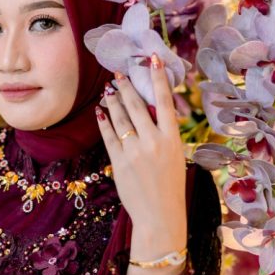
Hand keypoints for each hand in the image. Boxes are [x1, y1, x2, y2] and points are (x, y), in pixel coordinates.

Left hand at [96, 54, 187, 261]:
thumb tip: (147, 112)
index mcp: (172, 138)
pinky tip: (100, 111)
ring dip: (113, 100)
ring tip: (109, 89)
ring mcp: (134, 151)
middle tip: (119, 72)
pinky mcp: (119, 162)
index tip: (152, 59)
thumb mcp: (174, 156)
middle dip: (126, 85)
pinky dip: (103, 121)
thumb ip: (162, 134)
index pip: (164, 101)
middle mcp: (153, 141)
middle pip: (136, 104)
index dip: (157, 78)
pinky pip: (108, 135)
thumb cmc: (170, 186)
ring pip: (120, 117)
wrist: (160, 216)